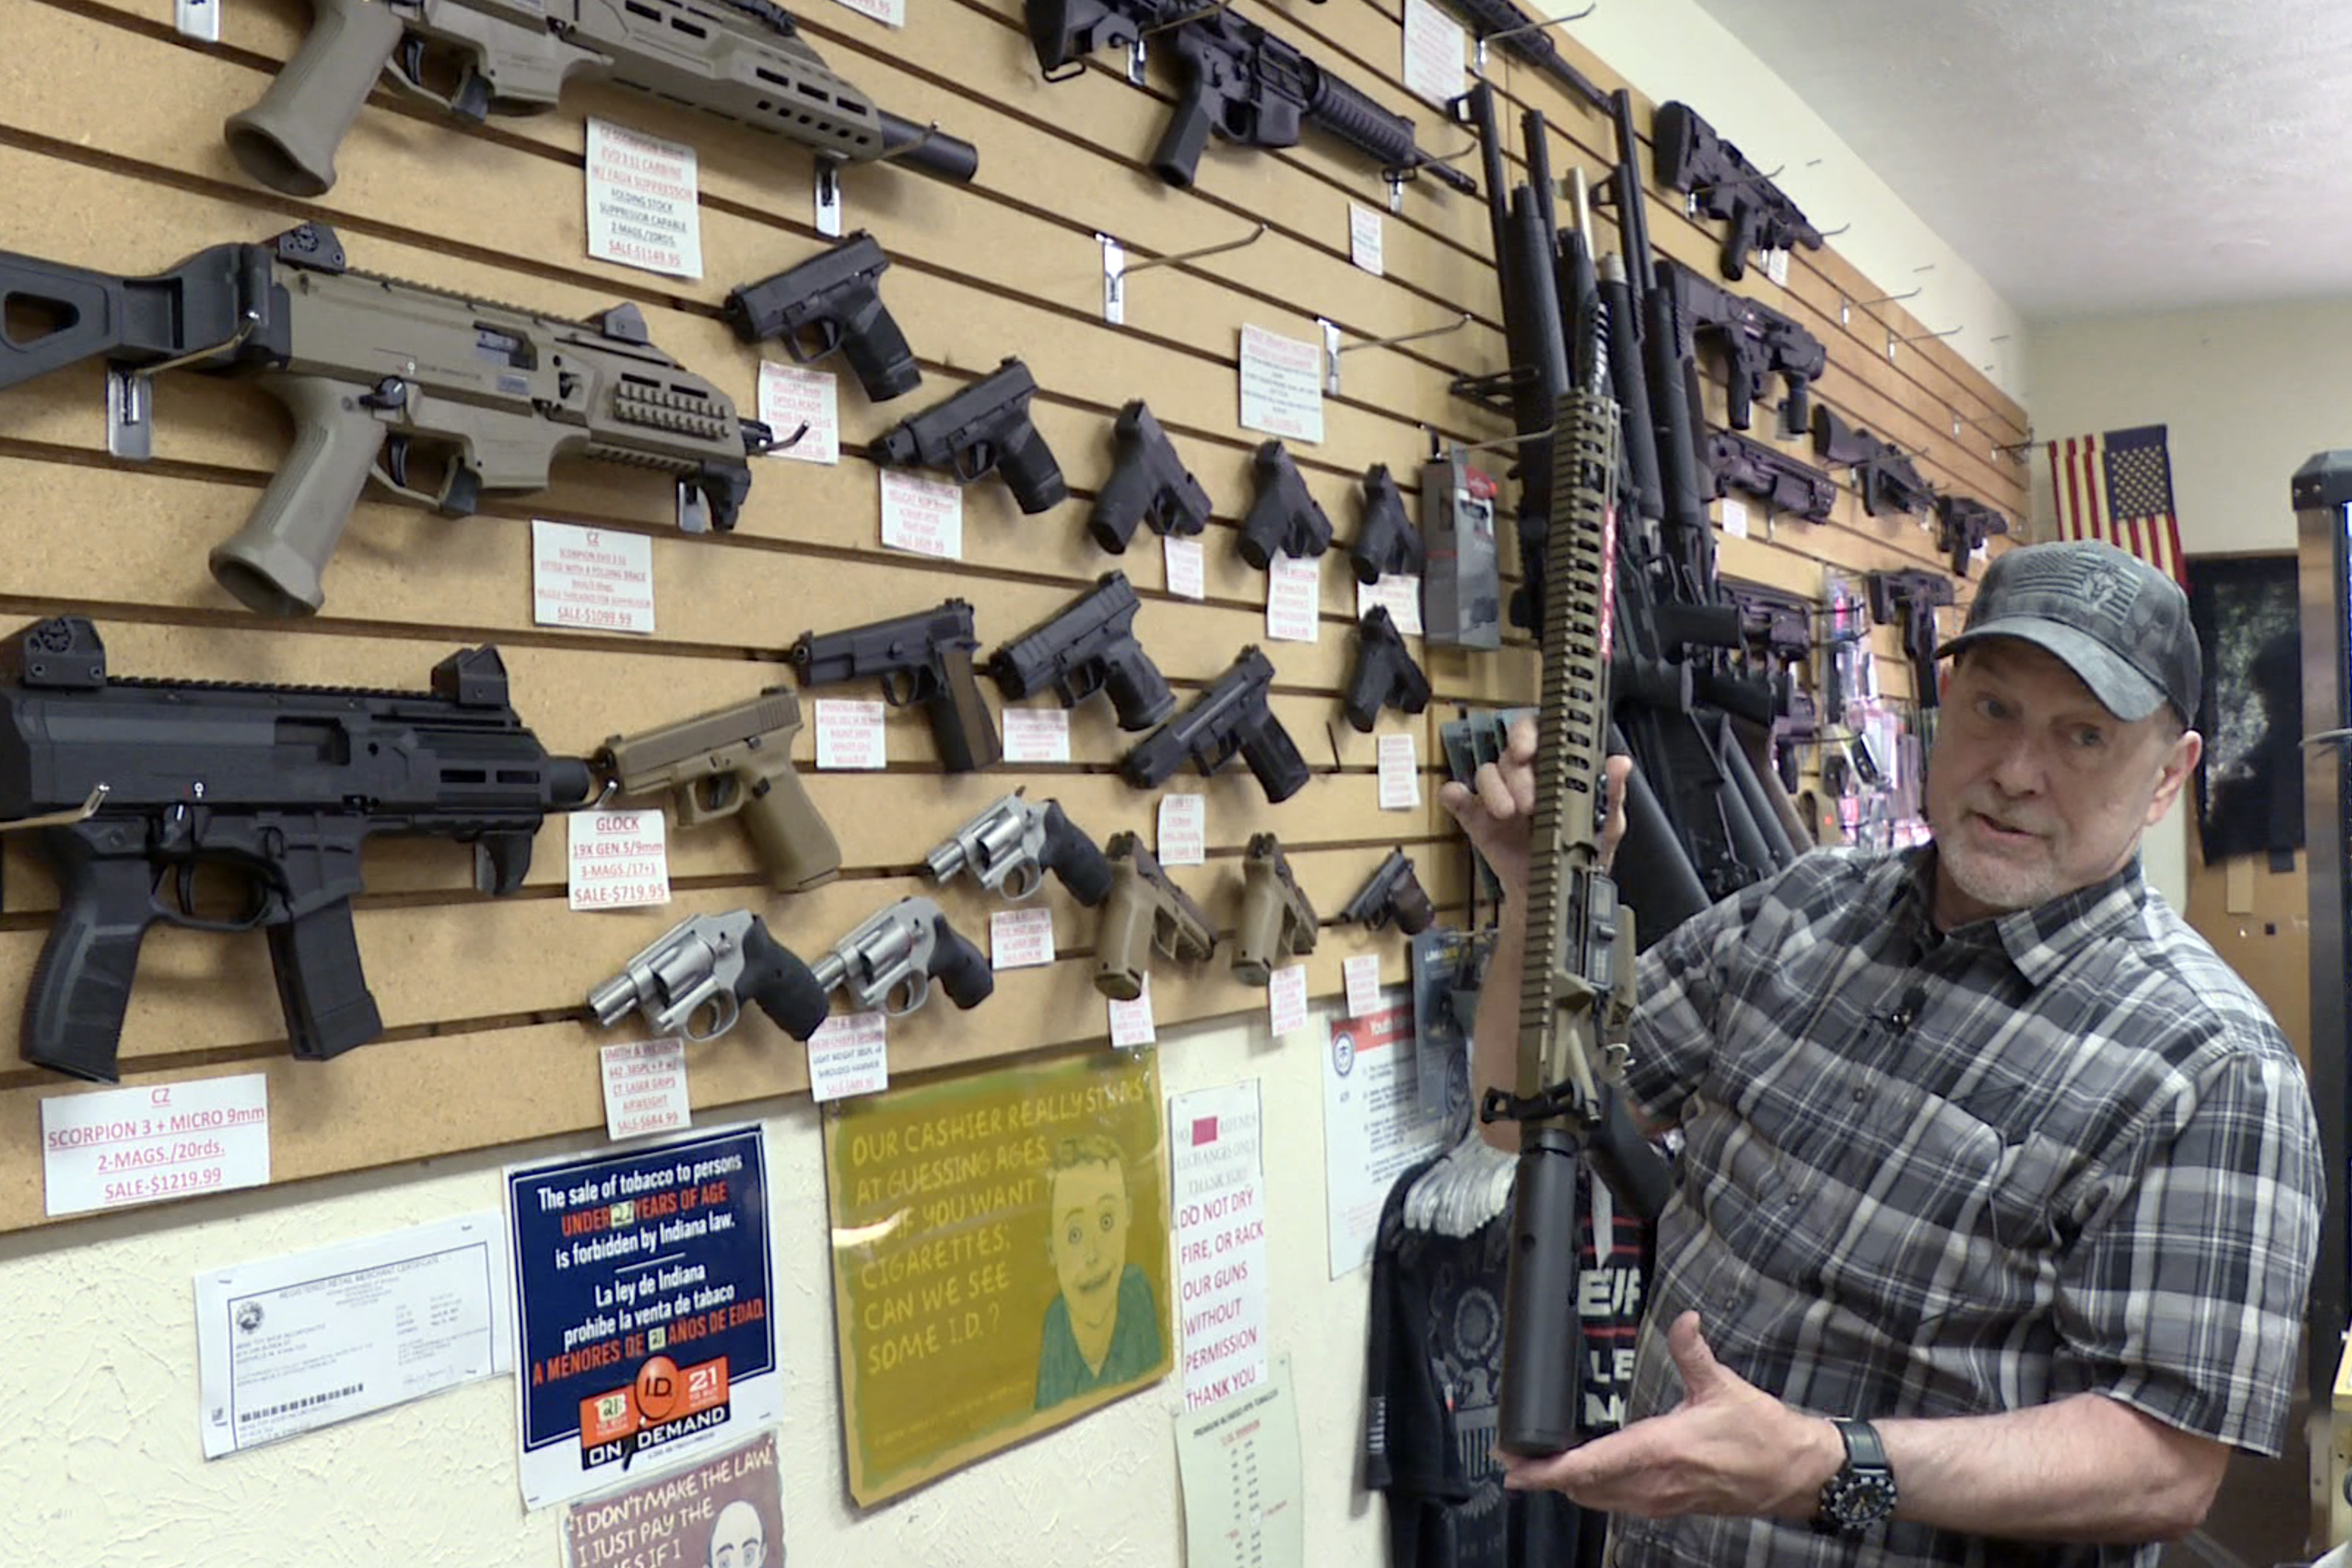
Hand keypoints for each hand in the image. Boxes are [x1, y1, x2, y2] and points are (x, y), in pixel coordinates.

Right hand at [1438, 718, 1630, 901]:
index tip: (1527, 751)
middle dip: (1516, 775)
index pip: (1536, 734)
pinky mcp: (1478, 818)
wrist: (1556, 892)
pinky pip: (1458, 798)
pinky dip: (1454, 795)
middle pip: (1508, 755)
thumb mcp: (1606, 826)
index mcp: (1553, 769)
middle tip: (1528, 802)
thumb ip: (1612, 793)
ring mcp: (1498, 796)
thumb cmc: (1581, 853)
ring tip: (1507, 814)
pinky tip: (1459, 799)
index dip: (1526, 734)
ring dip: (1493, 790)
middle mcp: (1523, 777)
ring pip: (1485, 772)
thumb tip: (1620, 764)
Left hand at [1498, 1312, 1839, 1520]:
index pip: (1592, 1465)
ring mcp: (1663, 1500)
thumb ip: (1694, 1352)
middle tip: (1515, 1461)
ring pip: (1601, 1500)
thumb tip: (1684, 1320)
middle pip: (1585, 1488)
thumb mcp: (1724, 1387)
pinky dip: (1596, 1491)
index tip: (1516, 1469)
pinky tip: (1587, 1476)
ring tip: (1542, 1468)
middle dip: (1548, 1478)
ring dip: (1570, 1486)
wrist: (1796, 1475)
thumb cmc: (1763, 1436)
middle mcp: (1656, 1483)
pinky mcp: (1672, 1506)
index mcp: (1662, 1451)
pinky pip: (1621, 1503)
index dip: (1549, 1470)